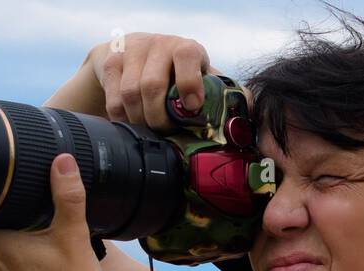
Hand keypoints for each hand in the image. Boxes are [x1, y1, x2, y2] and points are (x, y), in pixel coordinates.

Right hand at [86, 33, 230, 130]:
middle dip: (159, 118)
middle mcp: (159, 45)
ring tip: (149, 132)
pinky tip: (132, 126)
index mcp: (186, 48)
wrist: (137, 52)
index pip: (187, 58)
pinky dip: (122, 119)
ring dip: (140, 120)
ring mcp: (132, 52)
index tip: (192, 108)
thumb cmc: (178, 72)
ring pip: (130, 94)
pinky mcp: (111, 62)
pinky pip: (113, 99)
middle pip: (152, 86)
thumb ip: (225, 92)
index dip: (189, 83)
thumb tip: (251, 110)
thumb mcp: (202, 77)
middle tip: (165, 133)